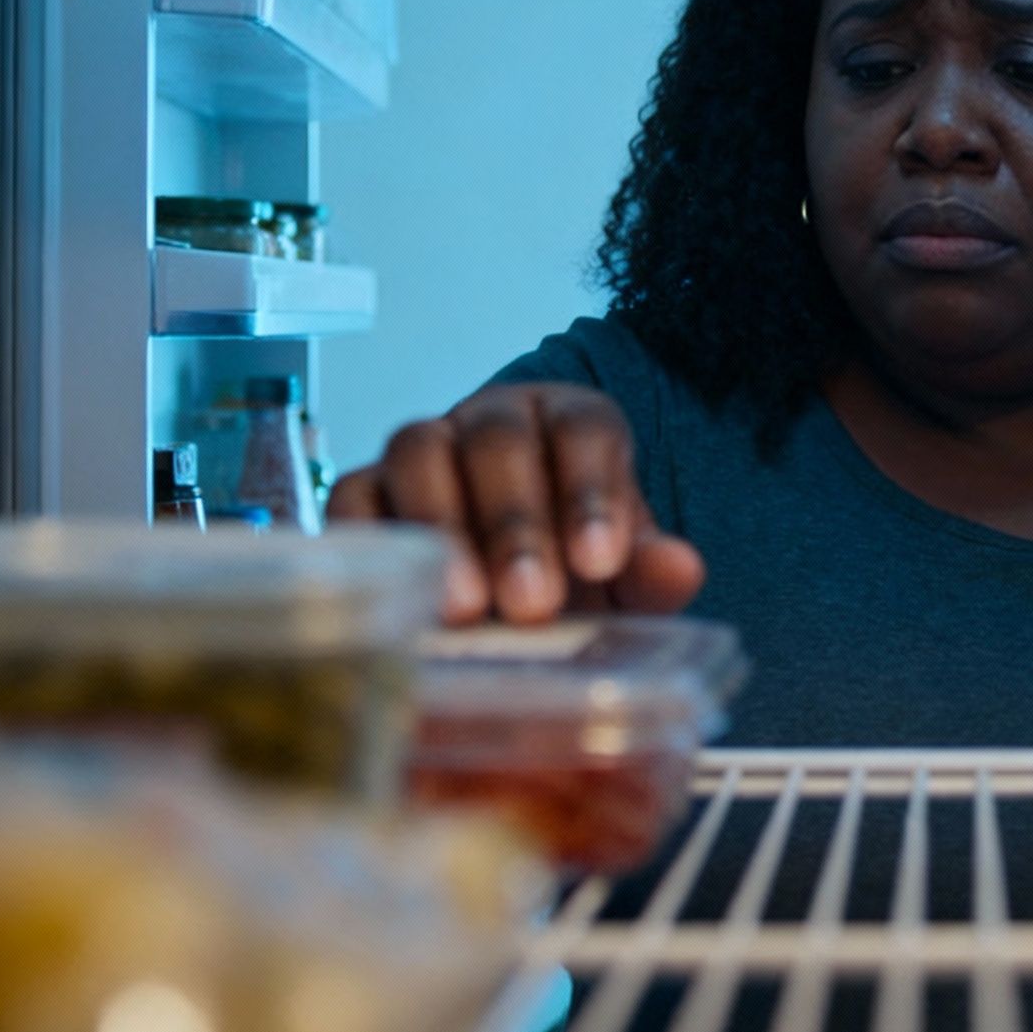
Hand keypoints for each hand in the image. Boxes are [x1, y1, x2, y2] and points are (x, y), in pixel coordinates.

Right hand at [326, 384, 704, 624]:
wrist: (508, 601)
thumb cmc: (573, 577)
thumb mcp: (621, 582)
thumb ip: (649, 573)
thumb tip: (680, 569)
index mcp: (571, 424)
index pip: (585, 430)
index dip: (591, 490)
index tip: (601, 563)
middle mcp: (494, 420)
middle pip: (499, 440)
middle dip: (516, 523)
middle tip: (533, 604)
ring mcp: (425, 448)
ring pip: (419, 451)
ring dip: (441, 529)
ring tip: (466, 611)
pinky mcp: (365, 488)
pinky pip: (352, 494)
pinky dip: (367, 538)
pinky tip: (394, 597)